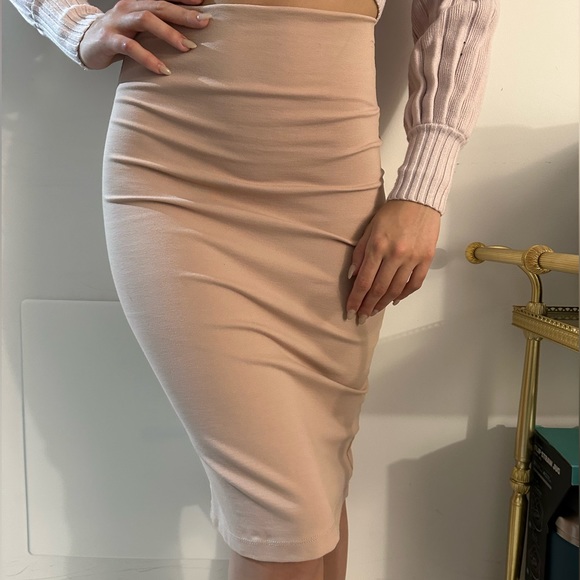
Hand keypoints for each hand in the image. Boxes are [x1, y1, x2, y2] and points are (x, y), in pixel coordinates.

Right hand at [79, 0, 210, 74]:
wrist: (85, 43)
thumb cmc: (120, 36)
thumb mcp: (140, 28)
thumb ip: (159, 26)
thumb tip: (191, 34)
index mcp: (138, 2)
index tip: (204, 2)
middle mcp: (128, 7)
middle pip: (158, 5)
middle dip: (183, 14)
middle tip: (203, 23)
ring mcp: (118, 22)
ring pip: (145, 20)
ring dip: (169, 33)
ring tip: (188, 47)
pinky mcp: (109, 40)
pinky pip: (130, 47)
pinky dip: (148, 58)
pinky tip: (163, 69)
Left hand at [346, 200, 440, 322]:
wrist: (419, 200)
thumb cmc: (391, 213)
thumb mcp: (369, 229)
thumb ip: (360, 253)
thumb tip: (353, 276)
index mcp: (378, 247)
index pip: (364, 281)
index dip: (356, 299)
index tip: (350, 311)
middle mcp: (395, 255)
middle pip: (379, 289)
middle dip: (368, 306)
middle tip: (361, 317)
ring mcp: (412, 258)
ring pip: (396, 289)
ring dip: (384, 303)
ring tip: (375, 311)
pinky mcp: (426, 259)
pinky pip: (414, 283)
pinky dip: (404, 294)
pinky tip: (394, 300)